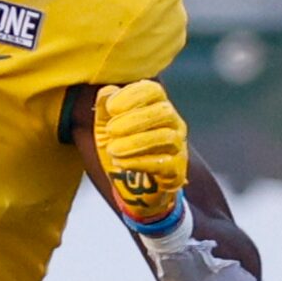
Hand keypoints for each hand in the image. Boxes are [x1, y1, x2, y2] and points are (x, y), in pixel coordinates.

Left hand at [94, 80, 188, 223]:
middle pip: (164, 112)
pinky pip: (164, 164)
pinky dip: (140, 162)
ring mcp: (177, 147)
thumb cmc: (122, 150)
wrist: (134, 189)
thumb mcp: (105, 127)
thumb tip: (106, 92)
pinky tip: (121, 163)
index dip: (133, 96)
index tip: (111, 108)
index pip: (153, 91)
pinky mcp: (176, 171)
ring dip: (136, 142)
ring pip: (166, 137)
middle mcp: (173, 124)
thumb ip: (104, 108)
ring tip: (113, 149)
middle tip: (111, 130)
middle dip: (135, 119)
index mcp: (156, 107)